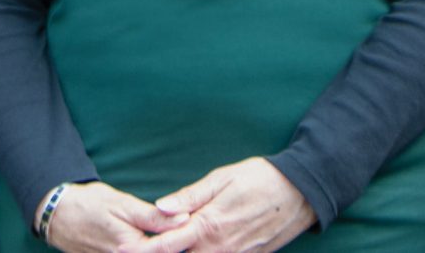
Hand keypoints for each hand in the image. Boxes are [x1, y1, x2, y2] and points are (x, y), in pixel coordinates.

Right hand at [39, 181, 185, 252]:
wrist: (58, 215)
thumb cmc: (90, 204)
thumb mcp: (122, 204)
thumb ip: (153, 217)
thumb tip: (184, 218)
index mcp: (133, 248)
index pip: (170, 249)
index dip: (186, 240)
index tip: (198, 229)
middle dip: (174, 245)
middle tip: (186, 233)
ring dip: (162, 249)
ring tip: (174, 240)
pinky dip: (145, 250)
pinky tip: (151, 241)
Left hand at [124, 158, 314, 252]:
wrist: (300, 194)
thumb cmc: (258, 179)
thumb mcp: (220, 179)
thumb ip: (189, 197)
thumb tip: (159, 208)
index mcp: (208, 226)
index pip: (168, 245)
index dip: (145, 250)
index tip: (124, 251)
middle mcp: (220, 249)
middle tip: (133, 251)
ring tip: (160, 248)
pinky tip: (197, 250)